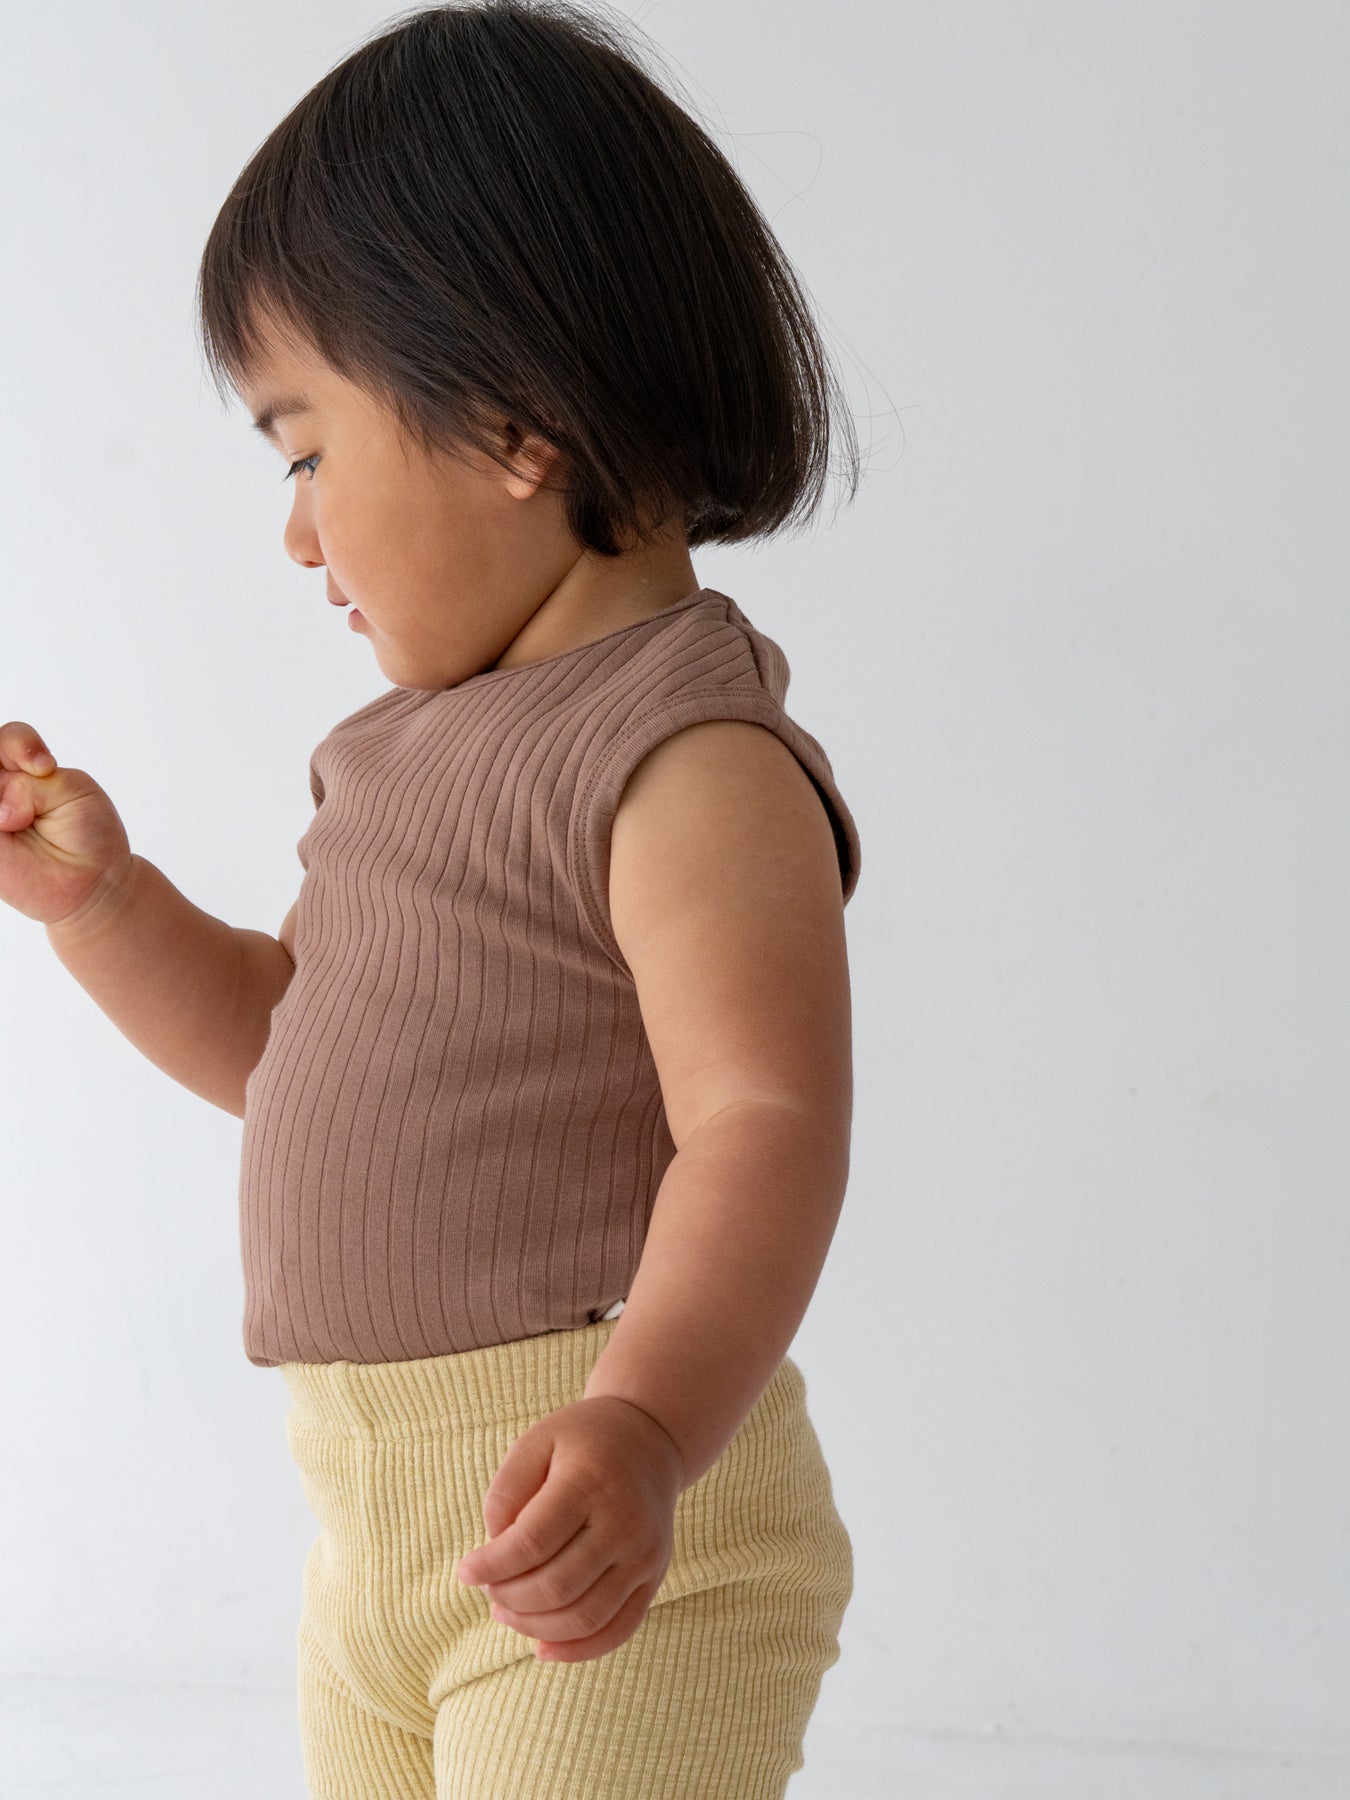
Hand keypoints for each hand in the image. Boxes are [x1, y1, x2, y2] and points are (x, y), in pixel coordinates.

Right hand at [0, 720, 133, 926]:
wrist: (91, 880)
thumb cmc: (87, 833)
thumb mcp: (72, 792)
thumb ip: (32, 785)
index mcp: (22, 768)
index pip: (8, 738)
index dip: (20, 744)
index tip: (46, 767)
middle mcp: (0, 787)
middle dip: (5, 769)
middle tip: (29, 791)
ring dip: (1, 796)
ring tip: (16, 822)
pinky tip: (7, 827)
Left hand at [457, 1395, 685, 1663]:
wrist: (650, 1439)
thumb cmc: (581, 1441)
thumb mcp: (537, 1442)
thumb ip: (507, 1493)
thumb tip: (494, 1553)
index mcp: (590, 1482)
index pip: (532, 1543)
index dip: (491, 1565)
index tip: (465, 1571)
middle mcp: (625, 1523)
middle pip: (556, 1587)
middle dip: (508, 1597)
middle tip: (488, 1587)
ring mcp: (645, 1555)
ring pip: (584, 1618)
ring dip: (534, 1627)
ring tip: (506, 1610)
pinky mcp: (654, 1577)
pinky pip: (617, 1630)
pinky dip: (577, 1650)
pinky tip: (542, 1648)